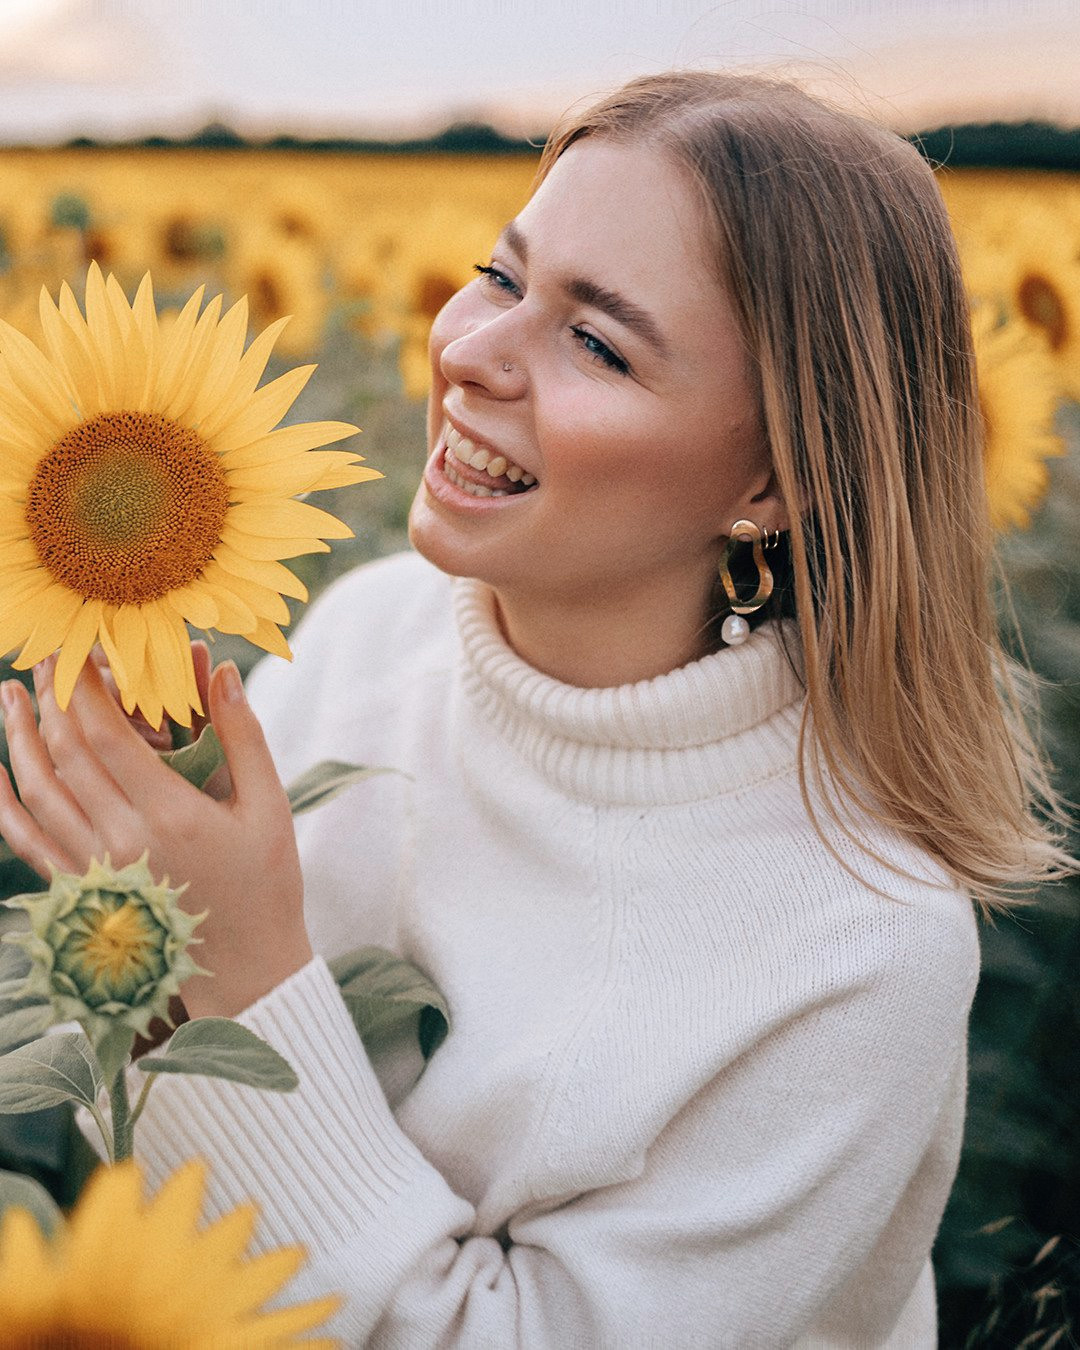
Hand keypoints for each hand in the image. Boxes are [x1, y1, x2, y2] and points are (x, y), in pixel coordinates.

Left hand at [0, 655, 310, 1017]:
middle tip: (47, 656)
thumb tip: (222, 670)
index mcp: (171, 816)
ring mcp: (94, 870)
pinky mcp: (82, 892)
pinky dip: (3, 805)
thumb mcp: (270, 806)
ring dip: (19, 739)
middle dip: (52, 698)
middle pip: (66, 754)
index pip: (106, 734)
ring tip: (10, 695)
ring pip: (38, 792)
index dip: (84, 685)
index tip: (77, 646)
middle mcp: (122, 841)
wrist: (246, 969)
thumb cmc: (267, 883)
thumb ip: (243, 736)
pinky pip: (26, 842)